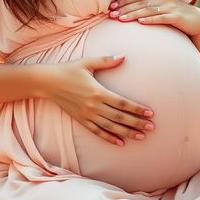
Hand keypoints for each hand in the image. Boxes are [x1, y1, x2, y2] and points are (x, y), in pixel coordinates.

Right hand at [38, 55, 154, 145]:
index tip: (150, 113)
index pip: (122, 102)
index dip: (137, 108)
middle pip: (119, 117)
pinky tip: (120, 142)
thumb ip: (106, 61)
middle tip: (152, 127)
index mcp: (98, 91)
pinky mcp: (81, 120)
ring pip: (110, 126)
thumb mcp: (87, 62)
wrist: (48, 82)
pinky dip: (109, 138)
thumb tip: (124, 56)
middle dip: (137, 122)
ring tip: (141, 136)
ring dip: (126, 132)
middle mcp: (94, 105)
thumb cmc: (68, 70)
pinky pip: (97, 131)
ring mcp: (87, 114)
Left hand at [107, 0, 199, 36]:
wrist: (198, 22)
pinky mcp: (176, 16)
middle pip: (139, 3)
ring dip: (133, 14)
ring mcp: (170, 7)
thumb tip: (127, 13)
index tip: (110, 7)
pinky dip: (151, 20)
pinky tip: (141, 22)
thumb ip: (147, 9)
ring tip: (121, 19)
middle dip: (124, 8)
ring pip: (148, 10)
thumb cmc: (175, 17)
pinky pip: (162, 18)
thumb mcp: (160, 10)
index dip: (123, 1)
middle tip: (111, 14)